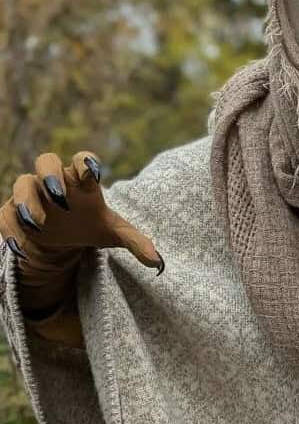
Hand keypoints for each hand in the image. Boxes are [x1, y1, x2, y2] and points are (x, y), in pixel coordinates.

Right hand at [0, 151, 162, 324]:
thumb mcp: (112, 233)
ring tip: (38, 223)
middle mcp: (54, 181)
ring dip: (27, 200)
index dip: (85, 162)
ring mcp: (31, 195)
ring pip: (21, 184)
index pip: (82, 161)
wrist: (63, 237)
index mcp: (81, 180)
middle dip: (50, 175)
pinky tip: (19, 247)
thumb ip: (134, 241)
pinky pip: (4, 215)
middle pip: (45, 161)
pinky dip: (9, 229)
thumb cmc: (89, 225)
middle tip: (59, 194)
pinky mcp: (12, 213)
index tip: (92, 170)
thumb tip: (158, 262)